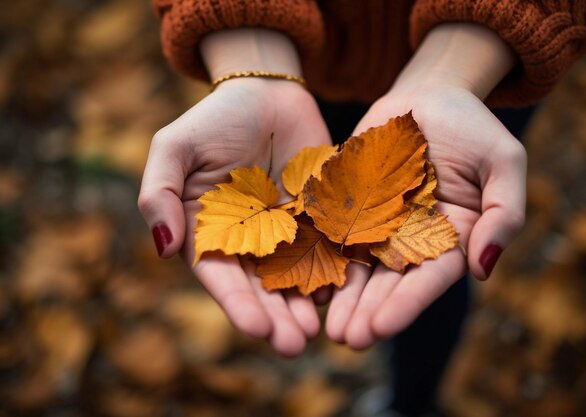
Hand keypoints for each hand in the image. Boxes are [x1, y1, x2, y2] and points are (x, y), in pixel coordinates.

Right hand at [138, 30, 331, 356]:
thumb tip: (163, 246)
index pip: (222, 278)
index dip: (238, 305)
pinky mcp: (319, 217)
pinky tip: (345, 292)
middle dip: (278, 317)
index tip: (257, 329)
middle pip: (263, 288)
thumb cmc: (214, 119)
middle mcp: (250, 243)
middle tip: (295, 344)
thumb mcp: (174, 148)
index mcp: (212, 236)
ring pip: (298, 276)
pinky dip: (337, 271)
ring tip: (319, 329)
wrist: (266, 93)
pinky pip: (330, 247)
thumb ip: (159, 193)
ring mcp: (288, 233)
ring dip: (306, 304)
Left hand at [325, 23, 526, 348]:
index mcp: (450, 237)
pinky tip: (302, 282)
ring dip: (342, 296)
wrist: (429, 96)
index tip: (381, 327)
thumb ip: (504, 213)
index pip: (429, 277)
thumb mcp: (504, 162)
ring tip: (325, 325)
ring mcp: (376, 222)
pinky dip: (319, 256)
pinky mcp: (348, 203)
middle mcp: (410, 237)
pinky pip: (331, 232)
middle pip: (388, 280)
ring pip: (357, 265)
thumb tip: (483, 269)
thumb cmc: (473, 127)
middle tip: (347, 338)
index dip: (406, 303)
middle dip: (368, 310)